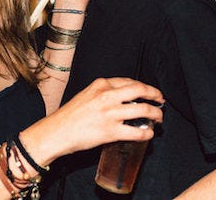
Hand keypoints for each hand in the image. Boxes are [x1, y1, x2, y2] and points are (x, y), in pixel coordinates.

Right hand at [22, 78, 163, 164]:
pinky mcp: (110, 131)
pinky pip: (137, 132)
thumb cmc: (69, 116)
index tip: (149, 91)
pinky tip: (148, 133)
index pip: (129, 81)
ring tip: (158, 119)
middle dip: (155, 95)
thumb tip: (122, 99)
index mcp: (100, 84)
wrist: (56, 132)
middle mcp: (107, 96)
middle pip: (140, 90)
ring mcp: (110, 114)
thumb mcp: (86, 95)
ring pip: (143, 110)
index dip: (143, 86)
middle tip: (160, 100)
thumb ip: (103, 94)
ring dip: (156, 114)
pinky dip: (147, 133)